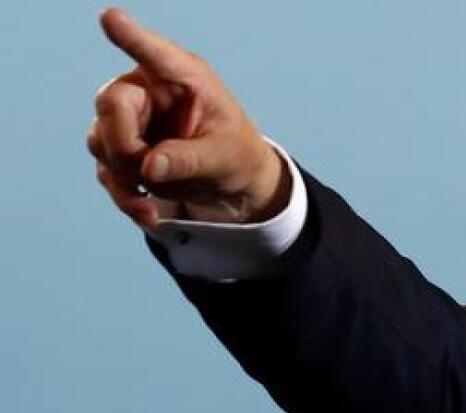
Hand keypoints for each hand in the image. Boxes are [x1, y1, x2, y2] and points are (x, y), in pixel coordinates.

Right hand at [88, 7, 289, 227]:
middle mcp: (149, 90)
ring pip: (101, 140)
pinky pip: (106, 170)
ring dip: (126, 175)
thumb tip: (150, 167)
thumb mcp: (225, 158)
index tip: (111, 17)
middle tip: (147, 171)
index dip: (131, 36)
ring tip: (162, 195)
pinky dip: (125, 196)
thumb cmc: (237, 155)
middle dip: (124, 144)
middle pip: (111, 104)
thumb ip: (190, 159)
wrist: (231, 185)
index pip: (154, 53)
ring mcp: (131, 119)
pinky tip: (149, 213)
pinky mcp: (121, 149)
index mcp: (184, 77)